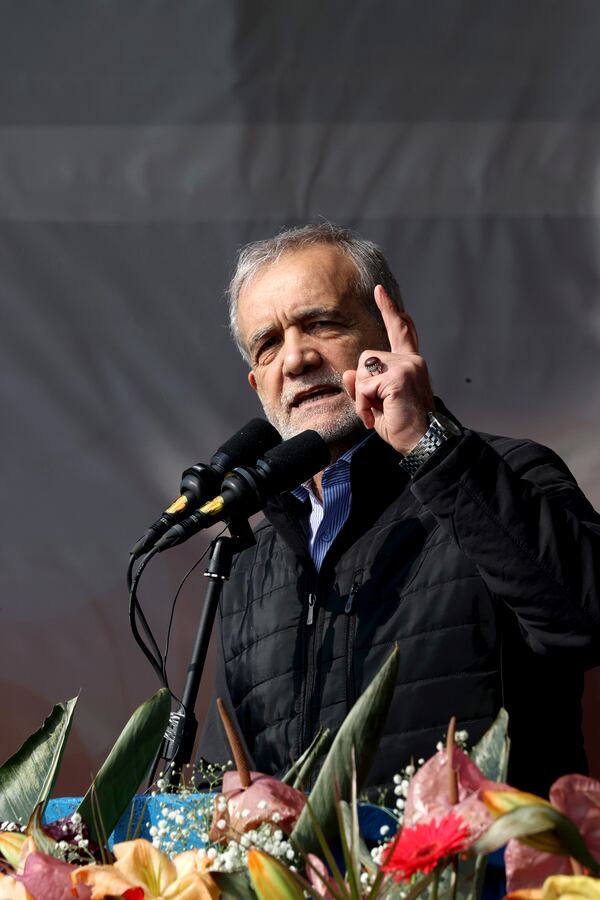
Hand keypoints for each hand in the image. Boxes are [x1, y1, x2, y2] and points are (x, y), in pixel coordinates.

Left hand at [342, 285, 433, 454]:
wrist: (422, 443)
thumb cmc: (403, 427)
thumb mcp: (377, 404)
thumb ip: (364, 386)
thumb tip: (348, 374)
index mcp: (410, 363)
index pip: (400, 330)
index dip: (389, 310)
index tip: (379, 291)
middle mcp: (412, 360)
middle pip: (366, 358)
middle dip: (363, 385)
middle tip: (376, 408)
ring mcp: (407, 365)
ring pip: (363, 370)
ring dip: (363, 396)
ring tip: (378, 411)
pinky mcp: (400, 376)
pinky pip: (365, 385)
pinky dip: (364, 404)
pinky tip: (377, 414)